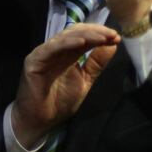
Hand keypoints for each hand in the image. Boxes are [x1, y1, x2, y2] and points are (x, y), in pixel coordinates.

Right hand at [12, 24, 119, 146]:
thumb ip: (96, 64)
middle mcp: (54, 50)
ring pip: (64, 38)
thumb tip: (113, 45)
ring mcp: (43, 54)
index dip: (99, 34)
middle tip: (113, 34)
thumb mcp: (85, 81)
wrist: (40, 120)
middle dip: (95, 31)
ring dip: (85, 35)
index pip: (82, 37)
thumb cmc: (59, 103)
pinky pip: (51, 48)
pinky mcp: (34, 60)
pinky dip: (67, 43)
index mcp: (66, 54)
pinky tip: (82, 42)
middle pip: (74, 33)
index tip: (116, 37)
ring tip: (103, 37)